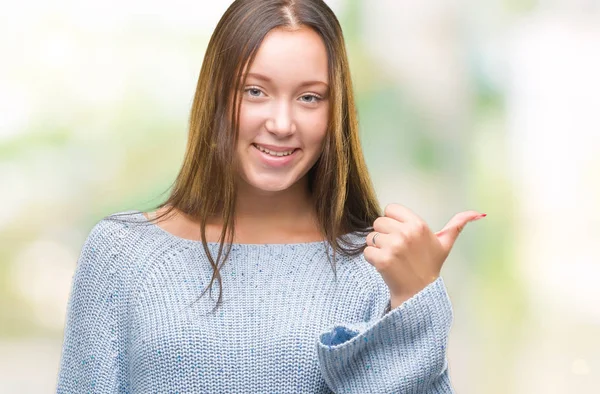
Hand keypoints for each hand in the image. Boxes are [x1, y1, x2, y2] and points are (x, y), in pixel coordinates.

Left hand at [363, 203, 486, 308]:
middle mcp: (406, 233)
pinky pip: (366, 251)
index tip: (400, 234)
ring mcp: (394, 247)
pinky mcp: (382, 260)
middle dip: (383, 234)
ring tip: (391, 257)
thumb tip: (477, 213)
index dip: (392, 221)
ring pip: (371, 237)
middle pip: (378, 222)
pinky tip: (384, 266)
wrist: (420, 293)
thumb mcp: (445, 244)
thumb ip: (457, 224)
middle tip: (395, 248)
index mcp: (418, 225)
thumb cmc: (430, 266)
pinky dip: (371, 259)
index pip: (390, 209)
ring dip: (376, 247)